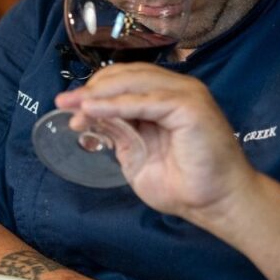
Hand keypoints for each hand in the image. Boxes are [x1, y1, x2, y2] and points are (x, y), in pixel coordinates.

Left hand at [55, 63, 256, 223]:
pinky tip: (92, 110)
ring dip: (98, 94)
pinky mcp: (190, 106)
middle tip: (64, 104)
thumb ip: (116, 130)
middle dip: (90, 89)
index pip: (122, 79)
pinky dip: (115, 104)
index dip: (93, 89)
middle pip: (124, 75)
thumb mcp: (135, 152)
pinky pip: (144, 100)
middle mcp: (176, 88)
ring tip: (74, 107)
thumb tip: (87, 114)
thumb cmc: (181, 183)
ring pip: (132, 82)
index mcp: (164, 95)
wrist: (215, 204)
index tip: (67, 106)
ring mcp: (186, 94)